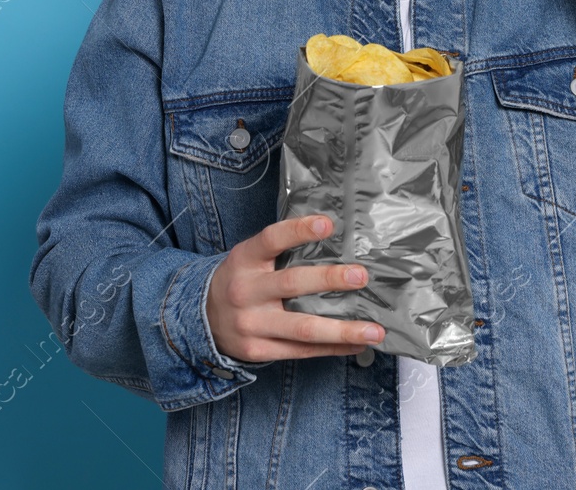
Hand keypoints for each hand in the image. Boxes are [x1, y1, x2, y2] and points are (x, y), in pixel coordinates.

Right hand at [206, 214, 383, 361]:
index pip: (272, 239)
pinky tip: (356, 345)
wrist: (201, 319)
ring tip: (374, 330)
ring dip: (343, 330)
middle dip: (329, 280)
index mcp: (245, 260)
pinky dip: (332, 348)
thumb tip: (333, 236)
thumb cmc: (240, 280)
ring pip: (303, 328)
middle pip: (292, 284)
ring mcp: (252, 325)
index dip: (299, 230)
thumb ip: (281, 249)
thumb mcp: (249, 257)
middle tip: (361, 276)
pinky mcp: (259, 351)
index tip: (328, 224)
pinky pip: (302, 351)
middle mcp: (246, 291)